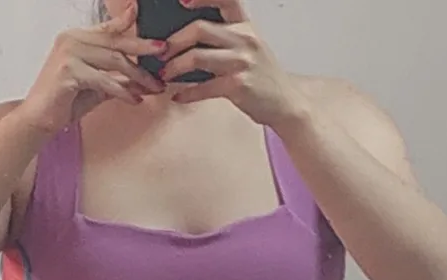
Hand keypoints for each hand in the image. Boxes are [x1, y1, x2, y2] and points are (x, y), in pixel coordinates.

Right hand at [16, 3, 167, 134]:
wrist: (39, 118)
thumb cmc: (66, 101)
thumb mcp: (98, 86)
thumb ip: (118, 78)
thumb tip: (145, 80)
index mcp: (77, 38)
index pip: (108, 27)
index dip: (127, 21)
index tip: (142, 12)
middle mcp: (72, 40)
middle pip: (116, 42)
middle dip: (143, 47)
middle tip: (164, 51)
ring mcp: (69, 54)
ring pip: (115, 61)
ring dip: (140, 76)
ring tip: (156, 87)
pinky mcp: (69, 73)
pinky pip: (105, 81)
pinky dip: (123, 92)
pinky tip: (136, 100)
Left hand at [158, 0, 306, 127]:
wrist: (286, 103)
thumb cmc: (263, 76)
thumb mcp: (249, 48)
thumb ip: (225, 38)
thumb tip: (186, 39)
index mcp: (245, 26)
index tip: (181, 1)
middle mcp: (244, 39)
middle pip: (200, 28)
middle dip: (174, 41)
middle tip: (161, 52)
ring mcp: (242, 62)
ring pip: (197, 57)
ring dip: (174, 67)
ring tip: (165, 74)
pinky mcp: (238, 86)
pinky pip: (203, 87)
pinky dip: (187, 93)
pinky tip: (178, 96)